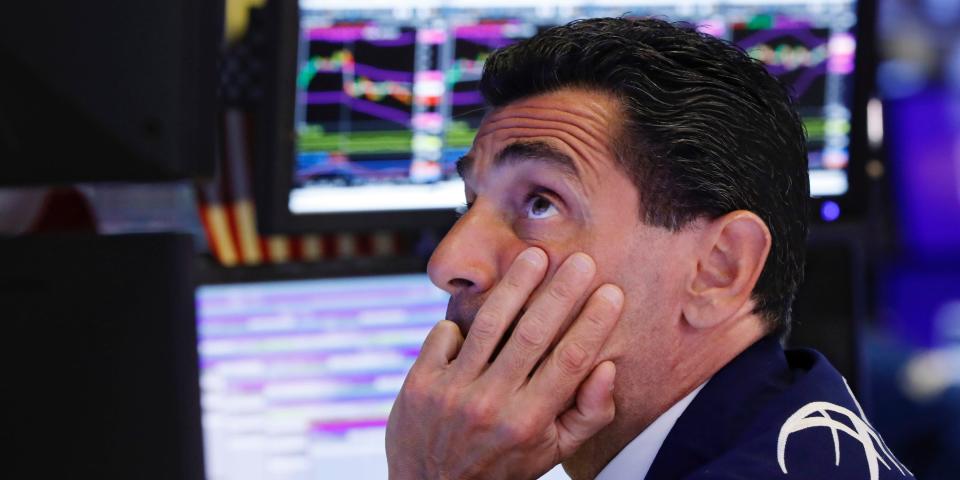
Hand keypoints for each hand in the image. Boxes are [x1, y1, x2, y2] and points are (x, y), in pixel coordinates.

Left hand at [386, 248, 623, 479]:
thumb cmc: (503, 464)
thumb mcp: (552, 452)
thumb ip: (588, 414)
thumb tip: (607, 367)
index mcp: (530, 422)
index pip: (569, 361)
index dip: (594, 323)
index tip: (612, 292)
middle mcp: (492, 405)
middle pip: (534, 334)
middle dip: (562, 292)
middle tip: (582, 260)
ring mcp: (453, 393)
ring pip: (490, 324)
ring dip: (515, 285)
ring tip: (535, 256)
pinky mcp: (420, 384)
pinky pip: (445, 334)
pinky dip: (461, 319)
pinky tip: (479, 308)